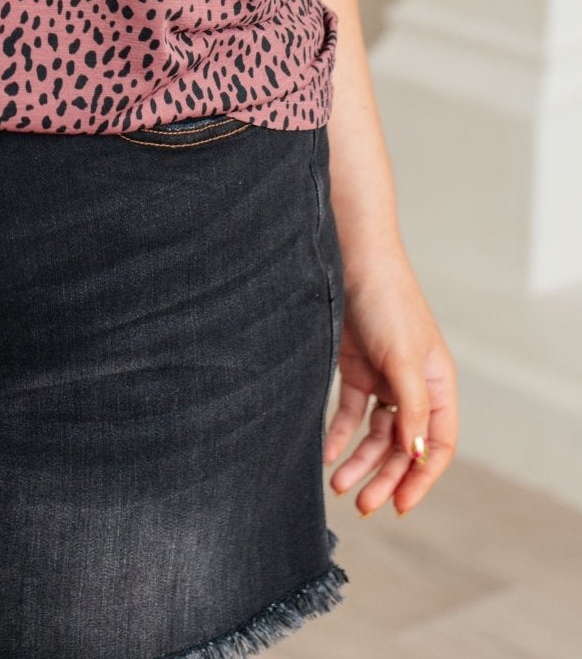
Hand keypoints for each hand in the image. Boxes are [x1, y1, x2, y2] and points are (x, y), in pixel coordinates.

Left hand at [324, 243, 457, 518]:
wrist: (349, 257)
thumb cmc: (386, 302)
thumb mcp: (401, 359)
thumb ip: (411, 409)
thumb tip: (417, 456)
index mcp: (437, 384)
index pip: (438, 444)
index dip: (422, 478)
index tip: (400, 506)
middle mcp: (413, 386)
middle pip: (403, 445)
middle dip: (385, 477)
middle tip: (363, 504)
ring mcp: (383, 378)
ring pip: (374, 434)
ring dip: (359, 461)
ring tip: (337, 486)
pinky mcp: (354, 368)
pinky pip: (349, 412)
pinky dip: (338, 434)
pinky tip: (325, 455)